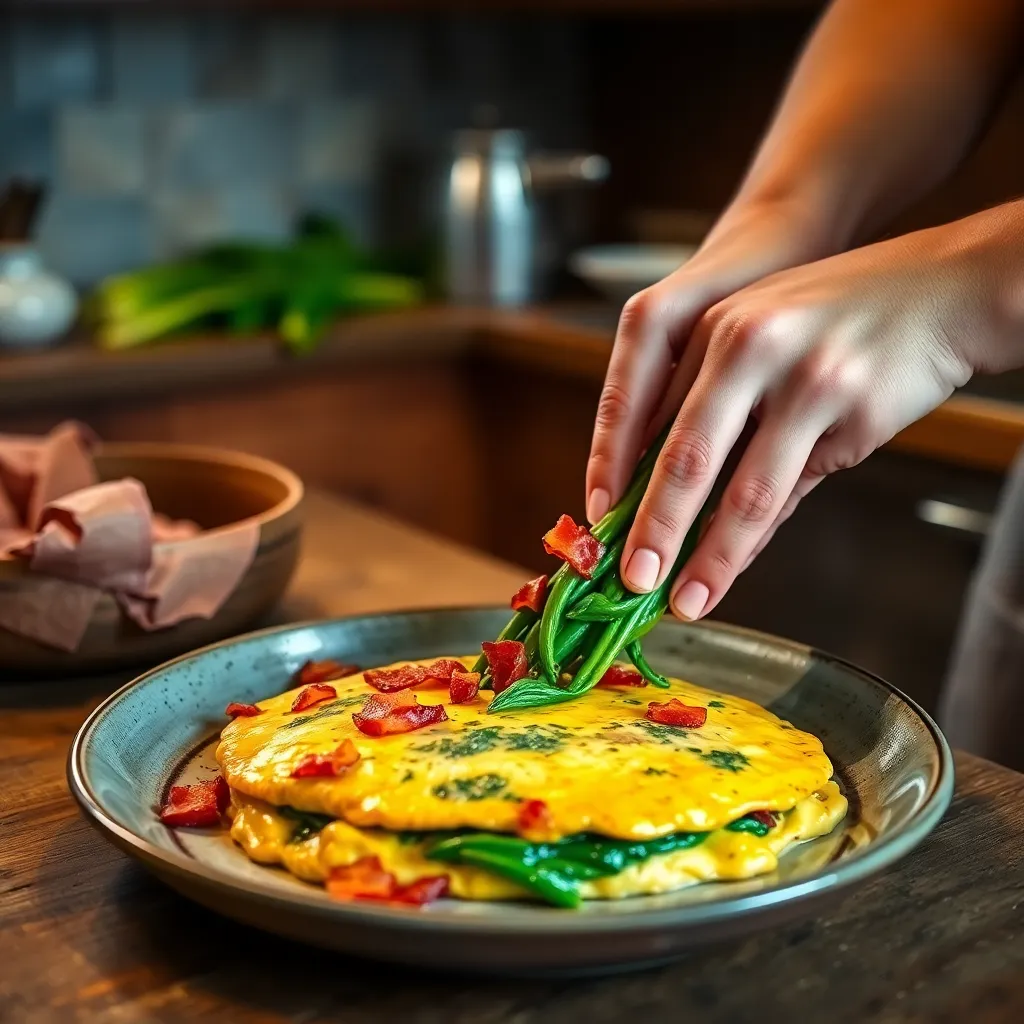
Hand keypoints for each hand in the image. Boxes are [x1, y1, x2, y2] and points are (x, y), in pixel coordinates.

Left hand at [591, 202, 1023, 620]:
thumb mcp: (766, 343)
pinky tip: (739, 560)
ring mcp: (803, 378)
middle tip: (631, 580)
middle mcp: (748, 345)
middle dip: (653, 527)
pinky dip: (766, 530)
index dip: (616, 474)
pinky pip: (799, 488)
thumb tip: (684, 493)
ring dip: (711, 555)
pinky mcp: (852, 410)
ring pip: (745, 490)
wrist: (943, 288)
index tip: (601, 524)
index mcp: (713, 328)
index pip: (645, 413)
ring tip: (687, 598)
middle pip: (684, 456)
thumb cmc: (842, 319)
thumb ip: (725, 415)